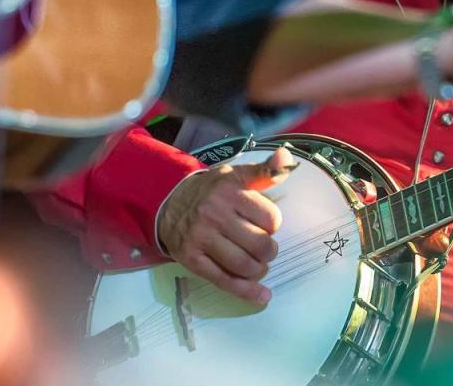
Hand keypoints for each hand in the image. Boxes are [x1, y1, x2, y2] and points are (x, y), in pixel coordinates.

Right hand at [158, 148, 295, 303]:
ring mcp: (201, 238)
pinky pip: (223, 280)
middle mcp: (215, 214)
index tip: (265, 224)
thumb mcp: (237, 175)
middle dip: (269, 251)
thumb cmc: (212, 190)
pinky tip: (261, 295)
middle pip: (260, 245)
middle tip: (265, 249)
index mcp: (230, 191)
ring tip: (258, 265)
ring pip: (244, 265)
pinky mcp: (191, 258)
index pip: (271, 219)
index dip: (273, 225)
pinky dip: (246, 292)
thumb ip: (266, 171)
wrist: (166, 200)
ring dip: (259, 270)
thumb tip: (285, 157)